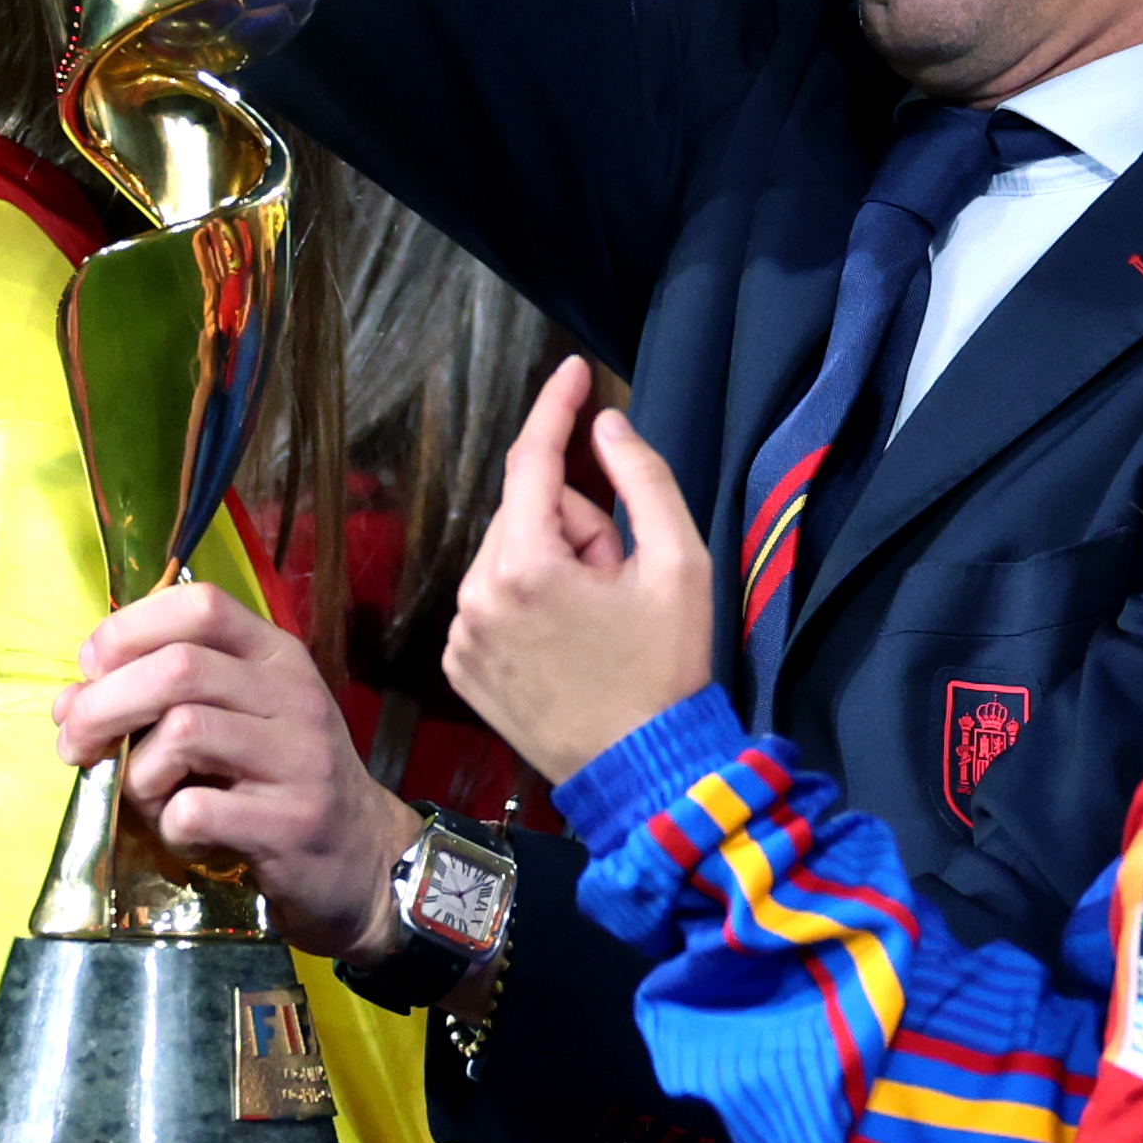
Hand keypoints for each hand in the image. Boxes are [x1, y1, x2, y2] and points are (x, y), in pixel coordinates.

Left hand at [49, 582, 413, 952]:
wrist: (362, 859)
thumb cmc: (280, 782)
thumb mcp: (234, 722)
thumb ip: (159, 700)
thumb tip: (69, 702)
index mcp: (276, 656)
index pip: (200, 604)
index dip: (129, 629)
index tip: (92, 669)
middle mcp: (292, 695)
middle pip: (177, 667)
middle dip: (104, 704)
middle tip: (76, 744)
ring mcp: (298, 757)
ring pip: (182, 732)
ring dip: (137, 771)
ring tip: (144, 797)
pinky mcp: (291, 822)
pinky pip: (196, 809)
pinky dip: (168, 825)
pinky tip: (184, 834)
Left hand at [445, 358, 724, 786]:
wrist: (643, 771)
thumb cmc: (667, 669)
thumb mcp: (680, 564)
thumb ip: (642, 479)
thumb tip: (606, 426)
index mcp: (527, 565)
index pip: (531, 460)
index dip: (556, 407)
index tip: (573, 371)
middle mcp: (477, 596)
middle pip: (526, 512)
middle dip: (576, 523)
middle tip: (621, 573)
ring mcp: (462, 636)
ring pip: (508, 555)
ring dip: (552, 563)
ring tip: (598, 616)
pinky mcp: (461, 666)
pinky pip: (492, 599)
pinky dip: (527, 600)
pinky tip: (567, 639)